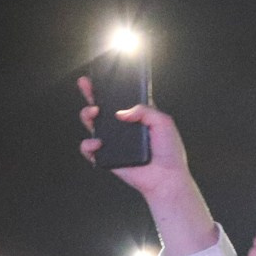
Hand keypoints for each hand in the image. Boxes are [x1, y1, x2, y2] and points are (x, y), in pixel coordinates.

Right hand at [78, 77, 192, 197]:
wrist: (167, 178)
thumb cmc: (169, 153)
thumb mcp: (163, 122)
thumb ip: (144, 110)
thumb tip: (121, 112)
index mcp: (137, 117)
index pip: (119, 99)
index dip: (108, 89)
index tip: (100, 77)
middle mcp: (123, 128)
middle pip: (101, 108)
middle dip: (90, 94)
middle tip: (86, 85)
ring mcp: (113, 142)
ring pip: (91, 124)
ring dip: (87, 115)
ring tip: (94, 113)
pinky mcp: (107, 157)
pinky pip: (89, 149)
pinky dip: (88, 144)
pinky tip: (98, 142)